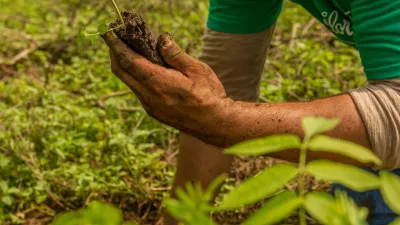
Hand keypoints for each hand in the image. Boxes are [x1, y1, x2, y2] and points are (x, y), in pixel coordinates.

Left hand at [102, 32, 232, 139]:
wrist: (214, 123)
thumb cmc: (209, 95)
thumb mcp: (197, 69)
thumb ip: (176, 55)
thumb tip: (161, 39)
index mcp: (159, 83)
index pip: (129, 61)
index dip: (117, 46)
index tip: (109, 34)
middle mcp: (149, 96)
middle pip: (121, 72)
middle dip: (115, 53)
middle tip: (114, 39)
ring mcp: (150, 106)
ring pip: (128, 82)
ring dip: (124, 65)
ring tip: (128, 50)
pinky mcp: (153, 111)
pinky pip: (137, 91)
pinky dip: (134, 77)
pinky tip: (142, 69)